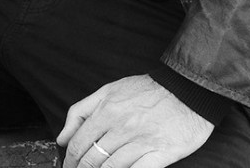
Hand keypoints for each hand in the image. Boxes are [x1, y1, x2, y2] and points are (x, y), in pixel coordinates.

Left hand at [56, 75, 213, 167]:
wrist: (188, 90)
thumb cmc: (148, 90)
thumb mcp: (110, 90)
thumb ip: (82, 111)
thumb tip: (61, 137)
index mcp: (107, 110)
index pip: (78, 143)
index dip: (69, 161)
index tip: (68, 167)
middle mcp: (121, 126)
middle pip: (91, 159)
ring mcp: (141, 141)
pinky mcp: (160, 154)